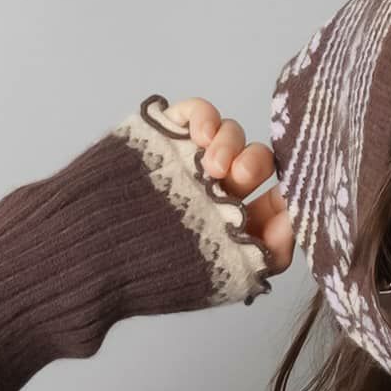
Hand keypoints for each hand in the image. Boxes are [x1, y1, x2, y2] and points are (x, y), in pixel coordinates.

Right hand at [164, 98, 294, 274]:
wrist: (93, 249)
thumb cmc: (158, 273)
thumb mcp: (228, 277)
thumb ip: (271, 254)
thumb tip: (296, 219)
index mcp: (237, 224)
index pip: (277, 200)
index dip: (285, 194)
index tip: (279, 199)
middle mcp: (218, 190)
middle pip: (257, 161)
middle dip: (254, 165)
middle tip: (238, 177)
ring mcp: (191, 160)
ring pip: (232, 134)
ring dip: (231, 144)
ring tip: (211, 166)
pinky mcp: (164, 134)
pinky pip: (199, 113)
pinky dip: (205, 117)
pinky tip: (199, 135)